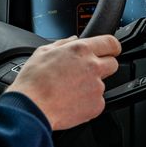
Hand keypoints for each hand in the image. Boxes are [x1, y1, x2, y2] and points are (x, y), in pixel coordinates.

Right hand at [5, 35, 120, 130]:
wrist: (32, 107)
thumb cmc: (33, 80)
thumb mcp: (42, 52)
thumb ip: (63, 43)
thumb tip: (73, 39)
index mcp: (81, 50)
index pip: (111, 43)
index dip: (111, 47)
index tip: (108, 51)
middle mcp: (93, 67)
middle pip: (113, 63)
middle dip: (102, 66)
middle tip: (84, 72)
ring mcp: (97, 87)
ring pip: (102, 84)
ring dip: (90, 86)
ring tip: (69, 90)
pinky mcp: (97, 105)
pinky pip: (97, 101)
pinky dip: (87, 102)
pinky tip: (71, 101)